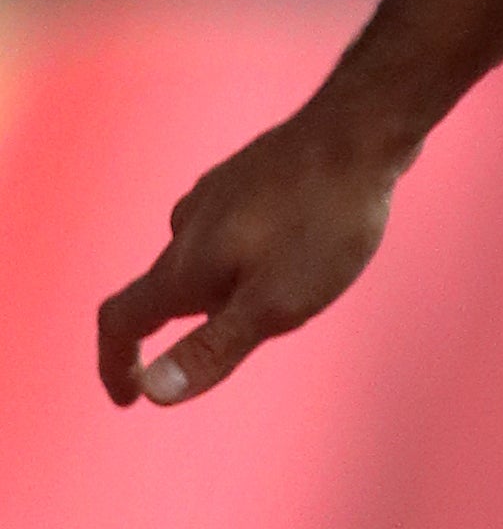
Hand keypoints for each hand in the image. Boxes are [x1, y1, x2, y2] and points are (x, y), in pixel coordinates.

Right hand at [97, 104, 404, 408]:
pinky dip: (247, 257)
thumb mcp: (276, 303)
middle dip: (201, 327)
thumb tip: (154, 392)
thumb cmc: (324, 222)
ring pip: (201, 260)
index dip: (115, 366)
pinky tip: (297, 247)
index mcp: (184, 267)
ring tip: (296, 288)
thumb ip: (213, 348)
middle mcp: (185, 228)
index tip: (128, 398)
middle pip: (165, 294)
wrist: (360, 131)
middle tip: (271, 330)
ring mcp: (213, 196)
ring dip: (228, 290)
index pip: (120, 322)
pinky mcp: (245, 177)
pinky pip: (229, 232)